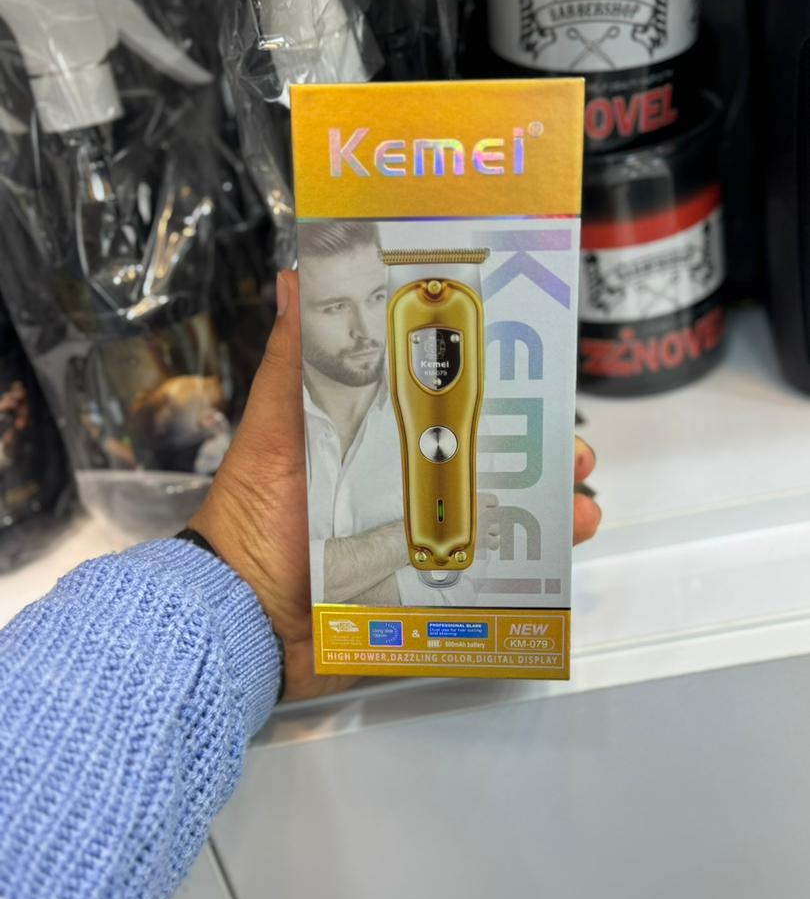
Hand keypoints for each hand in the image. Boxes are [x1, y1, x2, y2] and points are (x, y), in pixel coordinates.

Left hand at [190, 272, 601, 702]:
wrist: (244, 619)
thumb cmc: (253, 520)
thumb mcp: (274, 433)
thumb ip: (292, 364)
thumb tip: (297, 279)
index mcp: (369, 439)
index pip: (437, 401)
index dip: (487, 385)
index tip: (529, 368)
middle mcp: (397, 484)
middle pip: (478, 457)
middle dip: (530, 446)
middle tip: (568, 441)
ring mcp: (413, 537)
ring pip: (492, 512)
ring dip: (541, 502)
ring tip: (577, 498)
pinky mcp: (422, 587)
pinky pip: (483, 573)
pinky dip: (526, 567)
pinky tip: (556, 555)